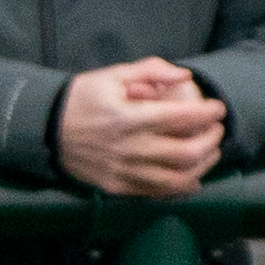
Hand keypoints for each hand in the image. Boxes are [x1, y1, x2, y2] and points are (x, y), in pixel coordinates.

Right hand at [55, 57, 227, 197]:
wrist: (46, 129)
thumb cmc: (82, 98)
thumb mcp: (113, 75)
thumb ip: (150, 71)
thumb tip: (184, 76)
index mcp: (129, 117)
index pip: (180, 117)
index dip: (207, 112)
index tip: (218, 108)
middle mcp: (130, 148)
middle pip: (186, 152)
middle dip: (210, 140)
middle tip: (217, 130)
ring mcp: (125, 171)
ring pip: (177, 178)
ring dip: (202, 166)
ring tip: (210, 152)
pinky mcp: (119, 187)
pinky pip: (157, 193)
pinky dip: (181, 187)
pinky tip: (193, 177)